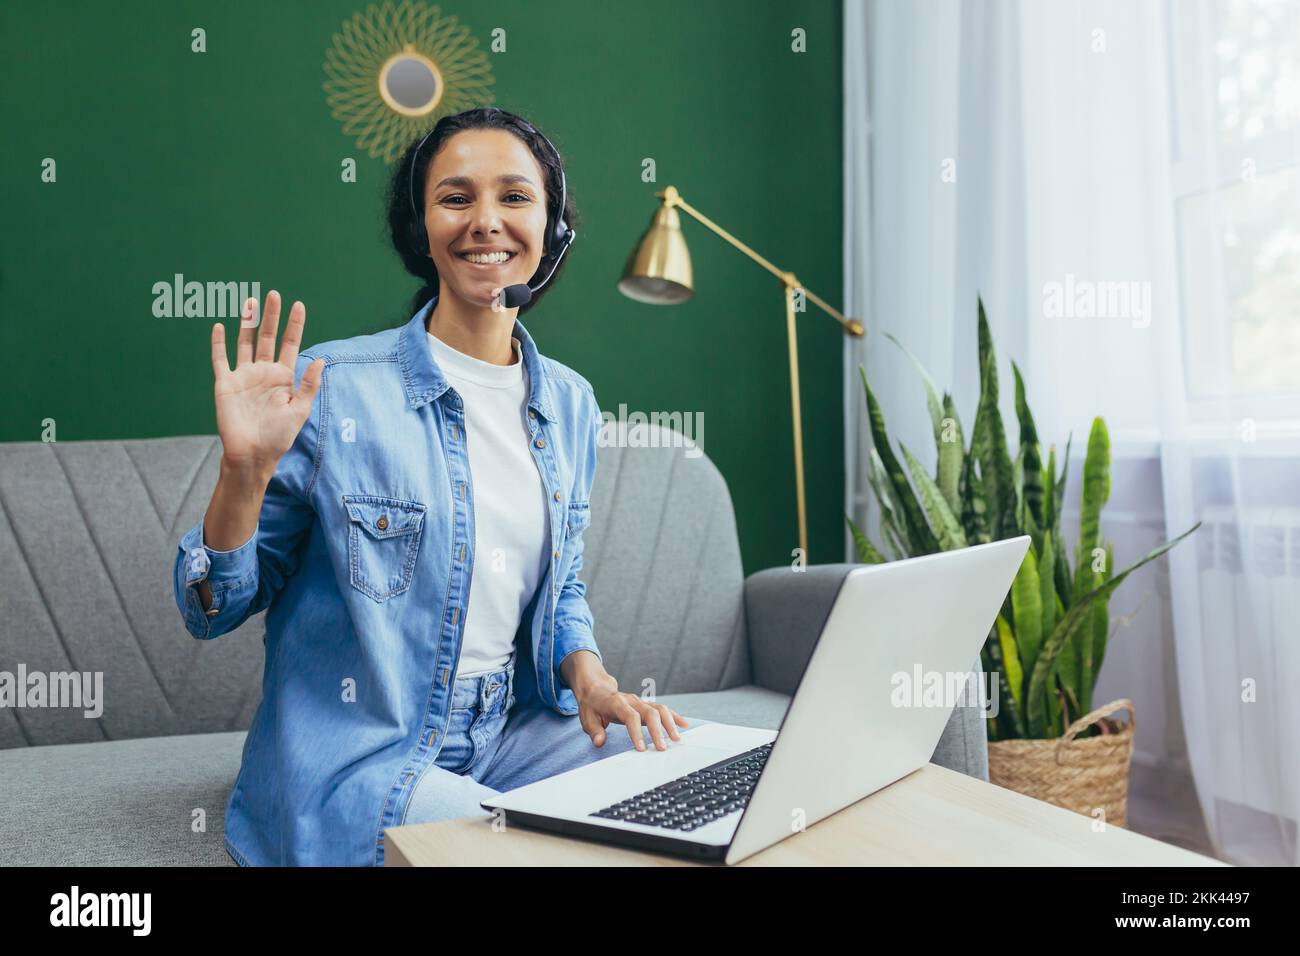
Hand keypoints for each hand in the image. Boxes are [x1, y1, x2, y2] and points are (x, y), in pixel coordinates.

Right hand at [211, 290, 324, 477]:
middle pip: (267, 337)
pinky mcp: (225, 384)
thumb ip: (309, 384)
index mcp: (283, 377)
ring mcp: (243, 376)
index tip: (299, 306)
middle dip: (271, 316)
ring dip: (247, 322)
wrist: (253, 454)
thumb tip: (322, 359)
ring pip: (244, 342)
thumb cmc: (278, 436)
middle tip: (274, 294)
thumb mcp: (300, 410)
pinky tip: (219, 326)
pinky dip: (218, 343)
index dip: (294, 326)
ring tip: (250, 301)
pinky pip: (220, 359)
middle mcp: (263, 372)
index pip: (290, 345)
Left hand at [578, 687, 689, 751]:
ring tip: (676, 739)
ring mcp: (640, 702)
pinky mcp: (645, 704)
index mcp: (616, 703)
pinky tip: (684, 724)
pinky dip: (674, 716)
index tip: (642, 748)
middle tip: (662, 748)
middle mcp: (631, 700)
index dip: (637, 732)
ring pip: (660, 709)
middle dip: (658, 730)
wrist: (596, 689)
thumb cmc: (592, 706)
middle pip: (650, 712)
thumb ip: (594, 730)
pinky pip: (662, 708)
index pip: (630, 717)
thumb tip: (599, 742)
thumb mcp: (587, 718)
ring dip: (670, 723)